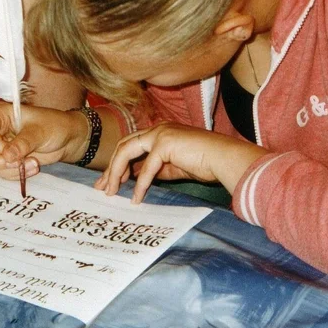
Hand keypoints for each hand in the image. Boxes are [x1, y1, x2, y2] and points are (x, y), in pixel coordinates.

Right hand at [0, 104, 88, 179]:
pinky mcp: (6, 160)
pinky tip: (31, 167)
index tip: (12, 152)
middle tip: (17, 163)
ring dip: (10, 170)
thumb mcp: (40, 132)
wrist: (67, 139)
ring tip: (33, 164)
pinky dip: (14, 175)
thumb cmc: (55, 127)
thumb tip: (7, 156)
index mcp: (0, 115)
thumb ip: (23, 143)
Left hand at [96, 122, 268, 203]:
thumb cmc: (204, 163)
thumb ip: (154, 169)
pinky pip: (147, 167)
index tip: (109, 182)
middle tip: (102, 188)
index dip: (117, 164)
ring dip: (117, 173)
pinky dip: (140, 184)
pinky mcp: (165, 143)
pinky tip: (136, 198)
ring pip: (127, 152)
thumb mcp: (173, 167)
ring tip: (112, 192)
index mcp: (159, 131)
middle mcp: (157, 128)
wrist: (224, 159)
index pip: (130, 145)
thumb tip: (135, 179)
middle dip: (110, 168)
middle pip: (123, 146)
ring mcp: (160, 133)